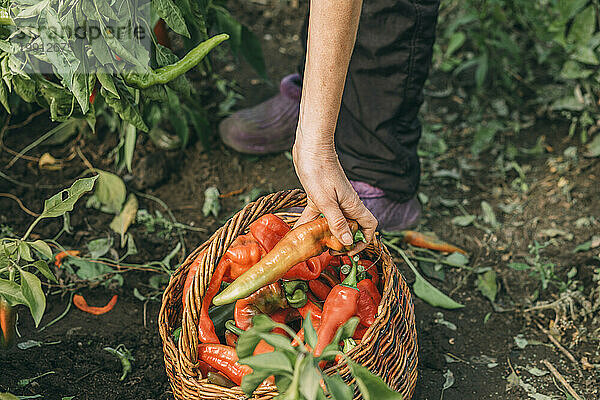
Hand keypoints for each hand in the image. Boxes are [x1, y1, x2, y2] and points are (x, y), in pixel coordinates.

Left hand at [292, 136, 376, 253]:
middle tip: (329, 252)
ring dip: (325, 235)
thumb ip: (336, 222)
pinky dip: (309, 224)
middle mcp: (345, 204)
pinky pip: (316, 215)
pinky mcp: (319, 196)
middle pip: (350, 227)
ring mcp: (332, 200)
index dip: (364, 240)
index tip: (350, 250)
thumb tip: (348, 241)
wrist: (310, 147)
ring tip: (313, 247)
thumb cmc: (319, 170)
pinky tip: (297, 232)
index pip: (368, 226)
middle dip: (342, 241)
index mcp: (352, 205)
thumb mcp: (326, 200)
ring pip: (332, 223)